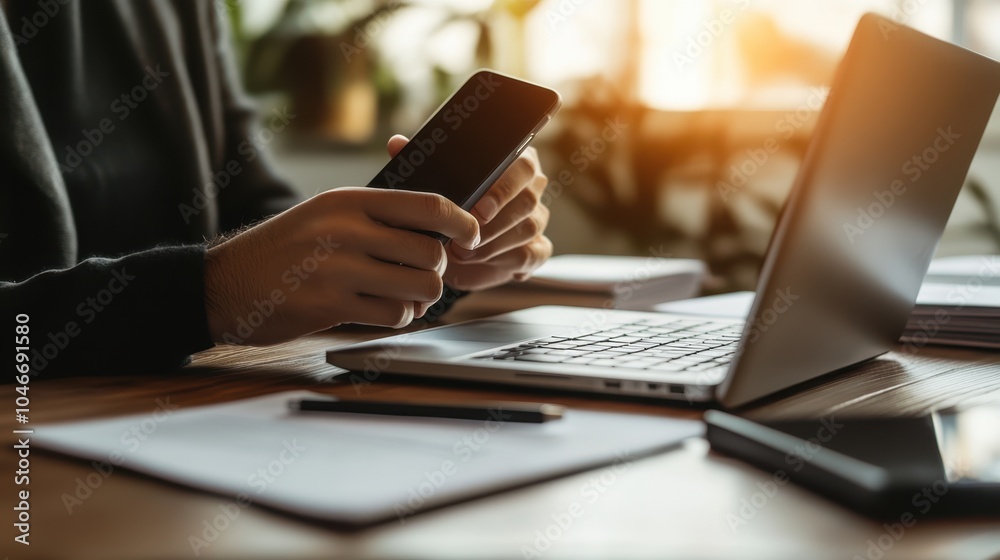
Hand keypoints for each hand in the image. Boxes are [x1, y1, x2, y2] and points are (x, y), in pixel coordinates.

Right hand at [204, 188, 479, 344]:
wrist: (225, 283)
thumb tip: (437, 225)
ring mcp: (338, 268)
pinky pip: (395, 315)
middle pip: (429, 252)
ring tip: (403, 296)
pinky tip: (383, 311)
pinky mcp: (331, 305)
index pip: (427, 204)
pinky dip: (399, 317)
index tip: (471, 236)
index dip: (462, 222)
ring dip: (420, 298)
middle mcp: (346, 230)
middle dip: (435, 269)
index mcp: (349, 200)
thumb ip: (375, 215)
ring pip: (419, 286)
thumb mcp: (325, 214)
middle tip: (423, 275)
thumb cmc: (284, 249)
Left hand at [387, 135, 552, 291]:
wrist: (453, 247)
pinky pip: (531, 254)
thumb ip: (417, 161)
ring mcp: (537, 218)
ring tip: (462, 253)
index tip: (478, 210)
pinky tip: (481, 262)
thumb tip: (397, 144)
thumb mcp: (430, 184)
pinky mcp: (536, 248)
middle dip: (496, 222)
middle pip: (528, 200)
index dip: (502, 189)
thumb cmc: (447, 208)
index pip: (523, 166)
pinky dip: (505, 260)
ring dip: (494, 244)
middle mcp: (531, 188)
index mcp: (514, 162)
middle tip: (467, 236)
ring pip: (528, 228)